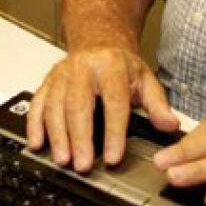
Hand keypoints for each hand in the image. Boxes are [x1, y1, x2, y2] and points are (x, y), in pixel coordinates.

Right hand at [26, 47, 179, 171]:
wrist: (98, 40)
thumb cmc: (120, 65)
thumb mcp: (145, 79)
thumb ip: (157, 104)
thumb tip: (170, 124)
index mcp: (111, 67)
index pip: (114, 102)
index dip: (114, 132)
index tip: (113, 157)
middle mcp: (83, 68)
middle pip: (79, 105)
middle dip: (80, 138)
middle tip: (83, 165)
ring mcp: (63, 74)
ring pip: (55, 105)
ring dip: (57, 135)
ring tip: (63, 160)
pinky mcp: (48, 81)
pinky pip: (38, 103)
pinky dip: (35, 125)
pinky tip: (38, 144)